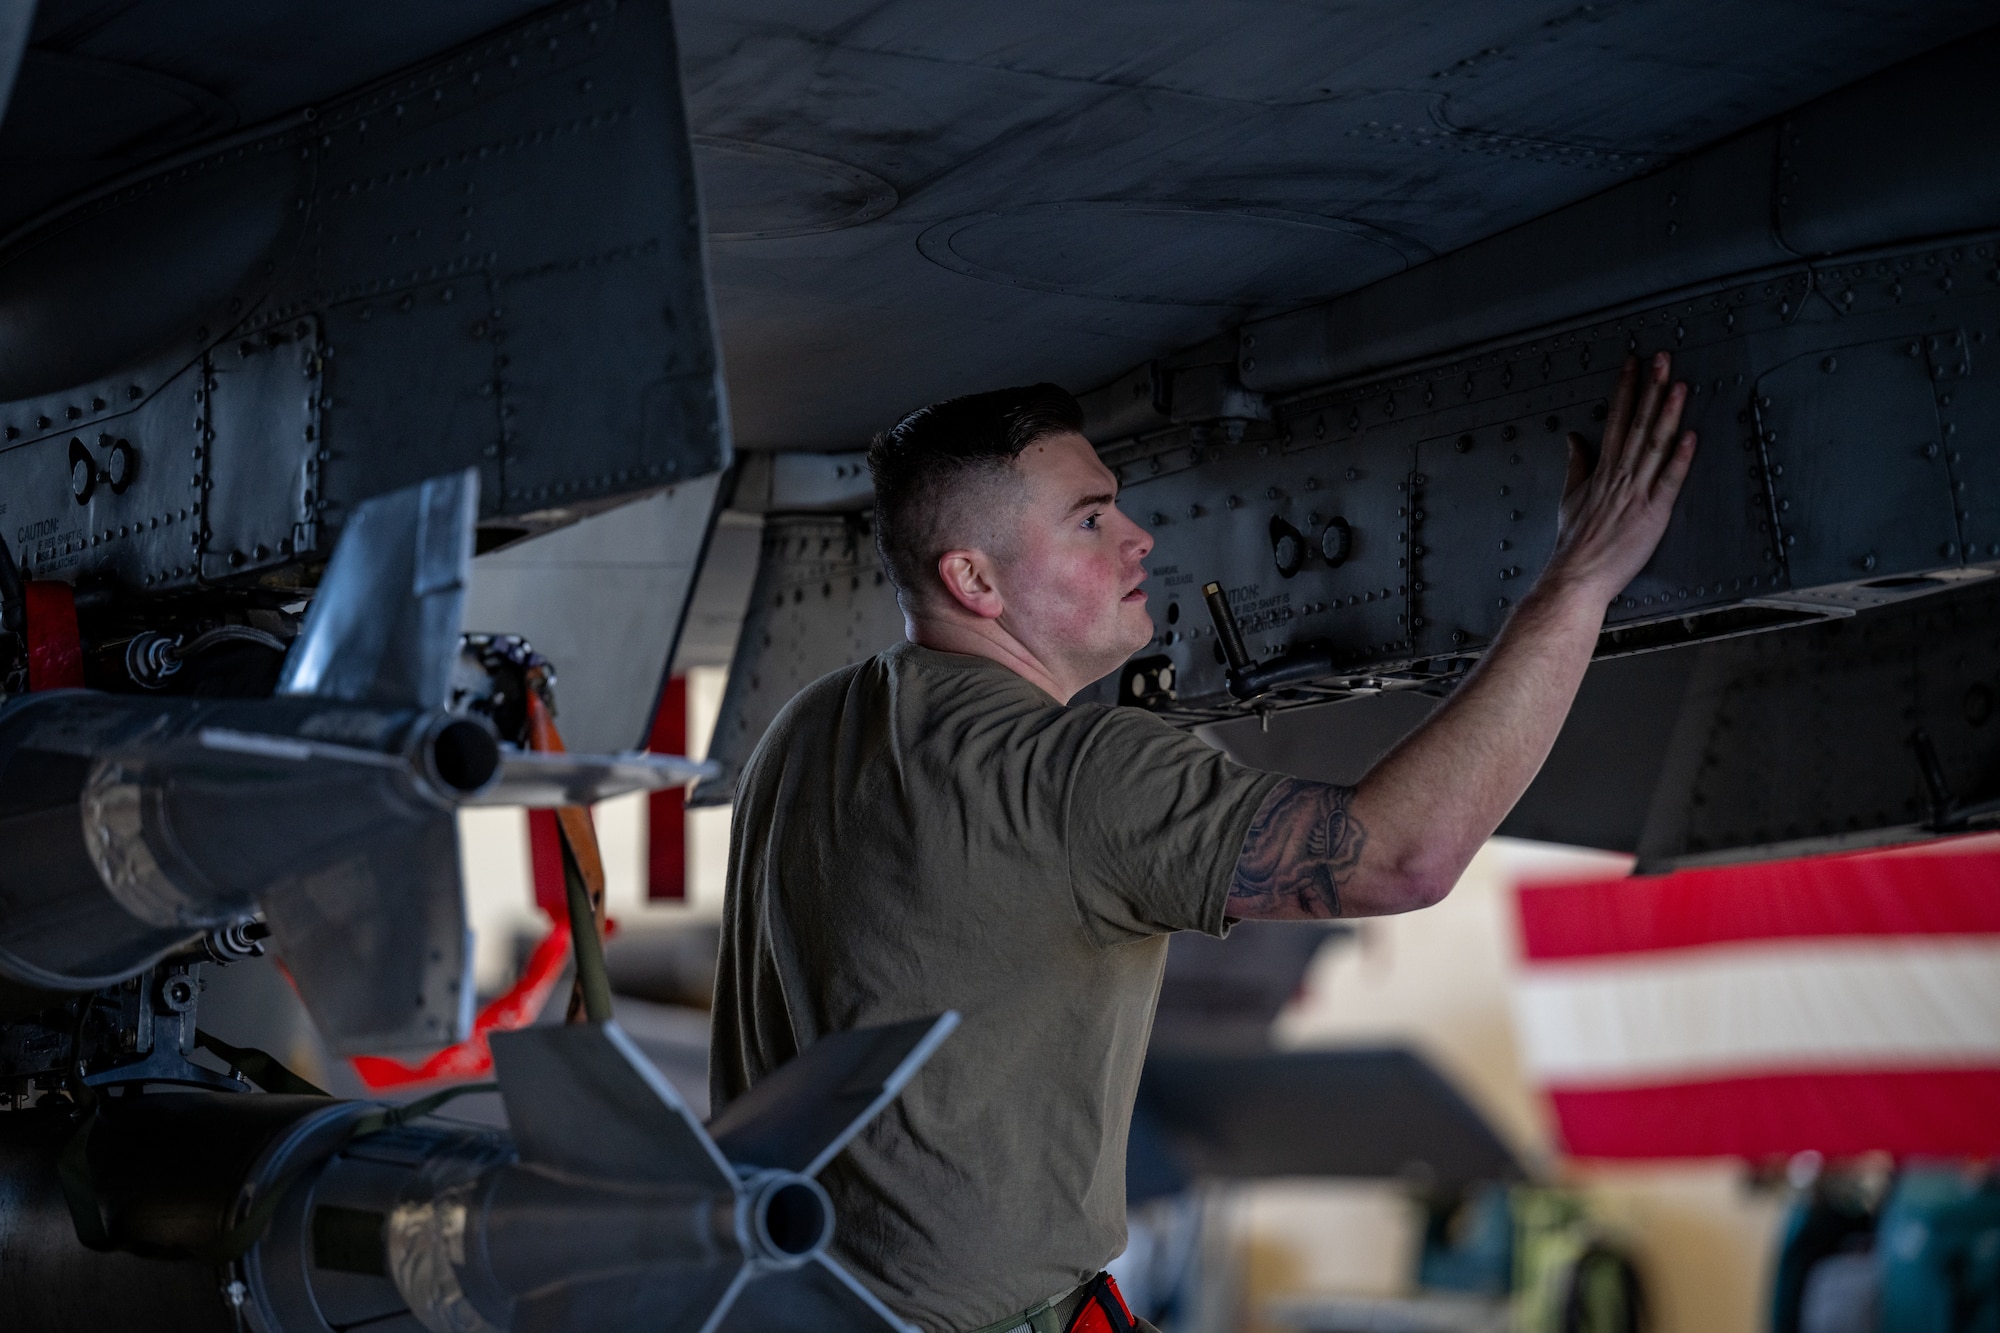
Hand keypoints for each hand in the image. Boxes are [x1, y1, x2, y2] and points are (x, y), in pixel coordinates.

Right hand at [1545, 351, 1697, 604]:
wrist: (1575, 576)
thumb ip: (1576, 465)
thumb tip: (1573, 439)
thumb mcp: (1570, 497)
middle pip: (1637, 424)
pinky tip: (1690, 436)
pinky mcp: (1652, 514)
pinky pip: (1669, 482)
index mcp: (1602, 470)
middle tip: (1660, 359)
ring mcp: (1637, 493)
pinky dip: (1680, 459)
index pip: (1616, 420)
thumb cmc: (1574, 543)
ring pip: (1654, 445)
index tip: (1632, 364)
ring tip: (1678, 385)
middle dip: (1649, 388)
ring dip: (1667, 413)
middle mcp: (1619, 476)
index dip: (1625, 390)